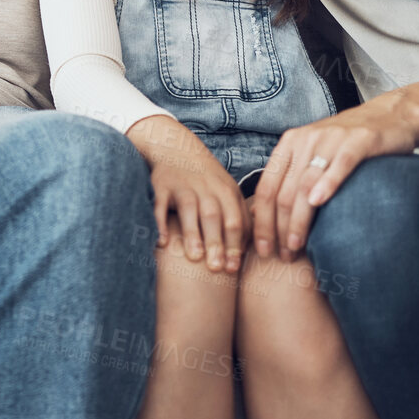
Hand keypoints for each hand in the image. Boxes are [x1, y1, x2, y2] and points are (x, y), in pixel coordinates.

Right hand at [129, 116, 248, 272]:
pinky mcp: (161, 185)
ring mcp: (182, 186)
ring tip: (194, 258)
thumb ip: (243, 218)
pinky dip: (160, 222)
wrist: (177, 149)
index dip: (235, 245)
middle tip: (216, 269)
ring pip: (189, 209)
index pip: (235, 220)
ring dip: (192, 233)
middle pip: (213, 216)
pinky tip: (162, 242)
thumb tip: (259, 250)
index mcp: (227, 191)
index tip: (233, 269)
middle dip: (216, 242)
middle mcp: (206, 188)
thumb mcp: (230, 192)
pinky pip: (159, 205)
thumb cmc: (208, 180)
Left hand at [254, 91, 418, 261]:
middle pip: (283, 191)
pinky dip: (327, 183)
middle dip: (278, 228)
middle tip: (282, 256)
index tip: (262, 249)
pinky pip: (339, 164)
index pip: (266, 188)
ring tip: (296, 245)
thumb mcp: (313, 156)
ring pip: (306, 183)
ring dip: (299, 218)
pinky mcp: (358, 140)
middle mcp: (304, 140)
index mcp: (289, 145)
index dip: (262, 221)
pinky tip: (319, 202)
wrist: (389, 115)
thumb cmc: (348, 143)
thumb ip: (293, 179)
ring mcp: (330, 139)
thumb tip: (267, 218)